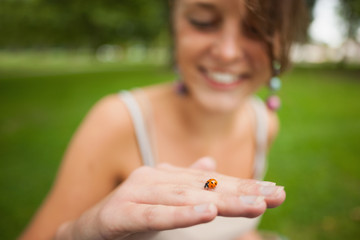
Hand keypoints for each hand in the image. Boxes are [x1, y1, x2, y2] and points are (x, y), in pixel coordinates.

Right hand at [55, 157, 284, 239]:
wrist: (87, 229)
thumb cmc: (130, 214)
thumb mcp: (163, 201)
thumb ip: (186, 183)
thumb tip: (210, 164)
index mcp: (168, 177)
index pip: (212, 181)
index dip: (243, 185)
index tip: (275, 191)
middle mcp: (156, 179)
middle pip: (205, 186)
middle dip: (243, 191)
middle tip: (276, 195)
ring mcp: (139, 193)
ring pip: (186, 198)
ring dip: (220, 201)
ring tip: (254, 204)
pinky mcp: (122, 212)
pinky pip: (156, 215)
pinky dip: (181, 214)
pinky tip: (207, 212)